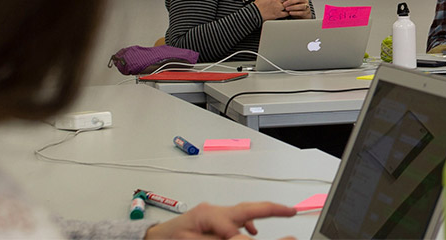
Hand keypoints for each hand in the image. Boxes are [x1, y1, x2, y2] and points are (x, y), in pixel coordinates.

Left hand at [143, 201, 296, 238]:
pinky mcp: (213, 219)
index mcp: (207, 215)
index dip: (243, 237)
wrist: (154, 239)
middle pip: (247, 208)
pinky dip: (250, 221)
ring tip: (285, 212)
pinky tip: (254, 230)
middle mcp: (213, 211)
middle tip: (291, 211)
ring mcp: (214, 213)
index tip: (254, 239)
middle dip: (271, 209)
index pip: (235, 227)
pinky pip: (237, 218)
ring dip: (264, 211)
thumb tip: (241, 236)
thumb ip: (216, 239)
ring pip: (244, 210)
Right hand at [254, 0, 289, 20]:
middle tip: (288, 1)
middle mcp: (276, 0)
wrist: (255, 13)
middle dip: (288, 0)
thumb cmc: (259, 4)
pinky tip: (287, 12)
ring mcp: (278, 7)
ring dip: (289, 6)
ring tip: (288, 7)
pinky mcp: (278, 14)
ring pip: (288, 5)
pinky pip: (286, 13)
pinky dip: (288, 13)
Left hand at [279, 0, 311, 18]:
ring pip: (301, 6)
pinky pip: (301, 12)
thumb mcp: (291, 3)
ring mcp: (306, 7)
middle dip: (290, 1)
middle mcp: (303, 0)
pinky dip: (295, 13)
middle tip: (284, 4)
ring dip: (293, 7)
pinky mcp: (306, 13)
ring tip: (287, 9)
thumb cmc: (295, 8)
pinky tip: (290, 13)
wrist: (301, 16)